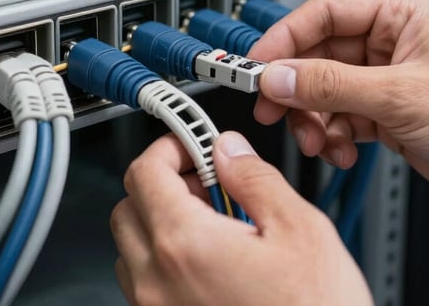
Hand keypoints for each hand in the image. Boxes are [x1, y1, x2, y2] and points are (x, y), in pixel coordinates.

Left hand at [111, 131, 372, 305]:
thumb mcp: (300, 230)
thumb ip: (254, 179)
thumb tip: (229, 151)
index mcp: (186, 244)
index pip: (145, 172)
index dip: (170, 146)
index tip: (193, 144)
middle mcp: (158, 281)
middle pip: (128, 206)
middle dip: (163, 182)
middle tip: (206, 180)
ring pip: (131, 247)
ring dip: (160, 222)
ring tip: (212, 223)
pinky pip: (144, 284)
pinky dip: (165, 259)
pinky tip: (210, 260)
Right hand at [249, 0, 428, 238]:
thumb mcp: (398, 95)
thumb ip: (329, 85)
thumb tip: (278, 76)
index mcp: (402, 10)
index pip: (325, 12)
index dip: (285, 39)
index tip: (256, 65)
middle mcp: (393, 38)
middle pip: (320, 54)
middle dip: (297, 87)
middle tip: (273, 109)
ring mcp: (389, 76)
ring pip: (326, 89)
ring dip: (315, 118)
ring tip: (318, 140)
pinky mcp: (389, 109)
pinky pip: (342, 116)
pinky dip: (334, 135)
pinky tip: (343, 150)